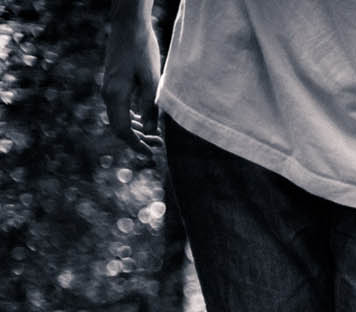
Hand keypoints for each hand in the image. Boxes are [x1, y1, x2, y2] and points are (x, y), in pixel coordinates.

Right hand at [102, 5, 161, 154]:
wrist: (128, 25)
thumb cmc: (142, 50)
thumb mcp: (153, 81)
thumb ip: (151, 108)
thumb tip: (151, 131)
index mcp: (115, 95)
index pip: (122, 130)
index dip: (136, 145)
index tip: (151, 154)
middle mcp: (108, 93)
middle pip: (119, 127)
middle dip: (138, 139)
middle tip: (158, 145)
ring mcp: (109, 87)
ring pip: (120, 117)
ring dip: (136, 129)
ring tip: (155, 136)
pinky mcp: (114, 82)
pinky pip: (121, 107)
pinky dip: (133, 117)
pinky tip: (146, 119)